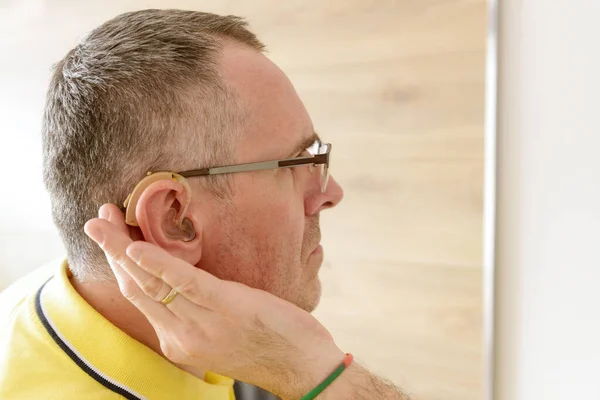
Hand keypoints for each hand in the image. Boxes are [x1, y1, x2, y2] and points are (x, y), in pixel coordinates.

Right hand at [84, 204, 344, 398]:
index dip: (120, 266)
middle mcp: (181, 334)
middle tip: (96, 220)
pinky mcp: (224, 307)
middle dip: (111, 251)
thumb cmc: (269, 344)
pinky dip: (157, 264)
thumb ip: (200, 310)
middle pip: (136, 288)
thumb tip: (187, 281)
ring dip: (121, 248)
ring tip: (103, 222)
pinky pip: (183, 283)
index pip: (140, 298)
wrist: (302, 368)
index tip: (110, 237)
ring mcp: (201, 323)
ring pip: (150, 283)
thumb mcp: (224, 331)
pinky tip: (136, 247)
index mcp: (180, 338)